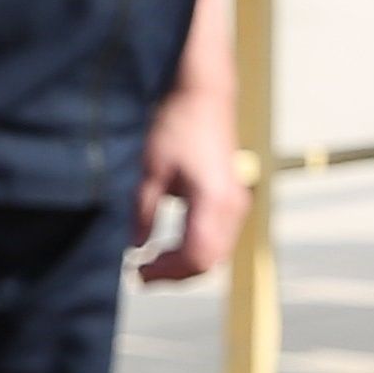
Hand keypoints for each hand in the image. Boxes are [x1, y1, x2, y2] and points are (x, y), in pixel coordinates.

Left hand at [132, 85, 246, 283]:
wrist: (204, 96)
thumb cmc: (177, 127)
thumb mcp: (151, 170)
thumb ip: (143, 212)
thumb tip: (135, 248)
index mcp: (213, 200)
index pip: (194, 255)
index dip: (166, 272)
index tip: (137, 273)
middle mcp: (233, 206)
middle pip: (209, 262)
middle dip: (175, 275)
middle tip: (141, 275)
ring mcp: (238, 204)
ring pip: (217, 255)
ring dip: (186, 266)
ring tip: (152, 265)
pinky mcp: (234, 201)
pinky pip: (220, 241)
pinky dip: (196, 252)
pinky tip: (170, 249)